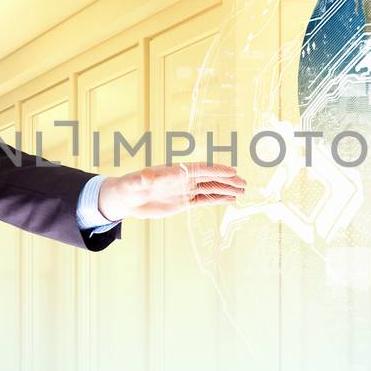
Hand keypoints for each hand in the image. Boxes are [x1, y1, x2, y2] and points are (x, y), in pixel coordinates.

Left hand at [97, 163, 246, 220]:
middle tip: (244, 183)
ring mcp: (184, 190)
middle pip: (209, 178)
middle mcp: (183, 179)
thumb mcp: (134, 182)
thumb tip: (146, 175)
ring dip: (226, 189)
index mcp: (175, 172)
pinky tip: (230, 199)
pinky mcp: (183, 202)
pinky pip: (204, 200)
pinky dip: (217, 199)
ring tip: (243, 190)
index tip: (231, 171)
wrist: (127, 198)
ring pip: (210, 188)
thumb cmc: (129, 186)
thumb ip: (141, 179)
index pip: (200, 169)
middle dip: (227, 180)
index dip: (216, 170)